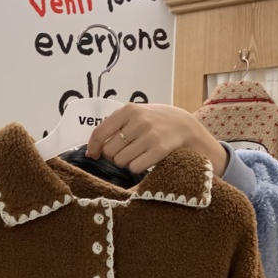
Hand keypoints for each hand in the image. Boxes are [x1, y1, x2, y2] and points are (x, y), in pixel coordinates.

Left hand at [86, 103, 227, 177]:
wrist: (185, 126)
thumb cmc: (155, 122)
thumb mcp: (136, 115)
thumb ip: (115, 125)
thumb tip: (92, 149)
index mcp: (129, 110)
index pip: (100, 132)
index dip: (93, 147)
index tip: (92, 155)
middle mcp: (138, 121)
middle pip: (109, 151)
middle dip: (113, 155)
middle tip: (124, 152)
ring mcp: (149, 135)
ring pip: (121, 161)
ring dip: (126, 162)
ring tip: (137, 154)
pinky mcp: (159, 150)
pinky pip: (134, 167)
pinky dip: (136, 167)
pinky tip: (144, 160)